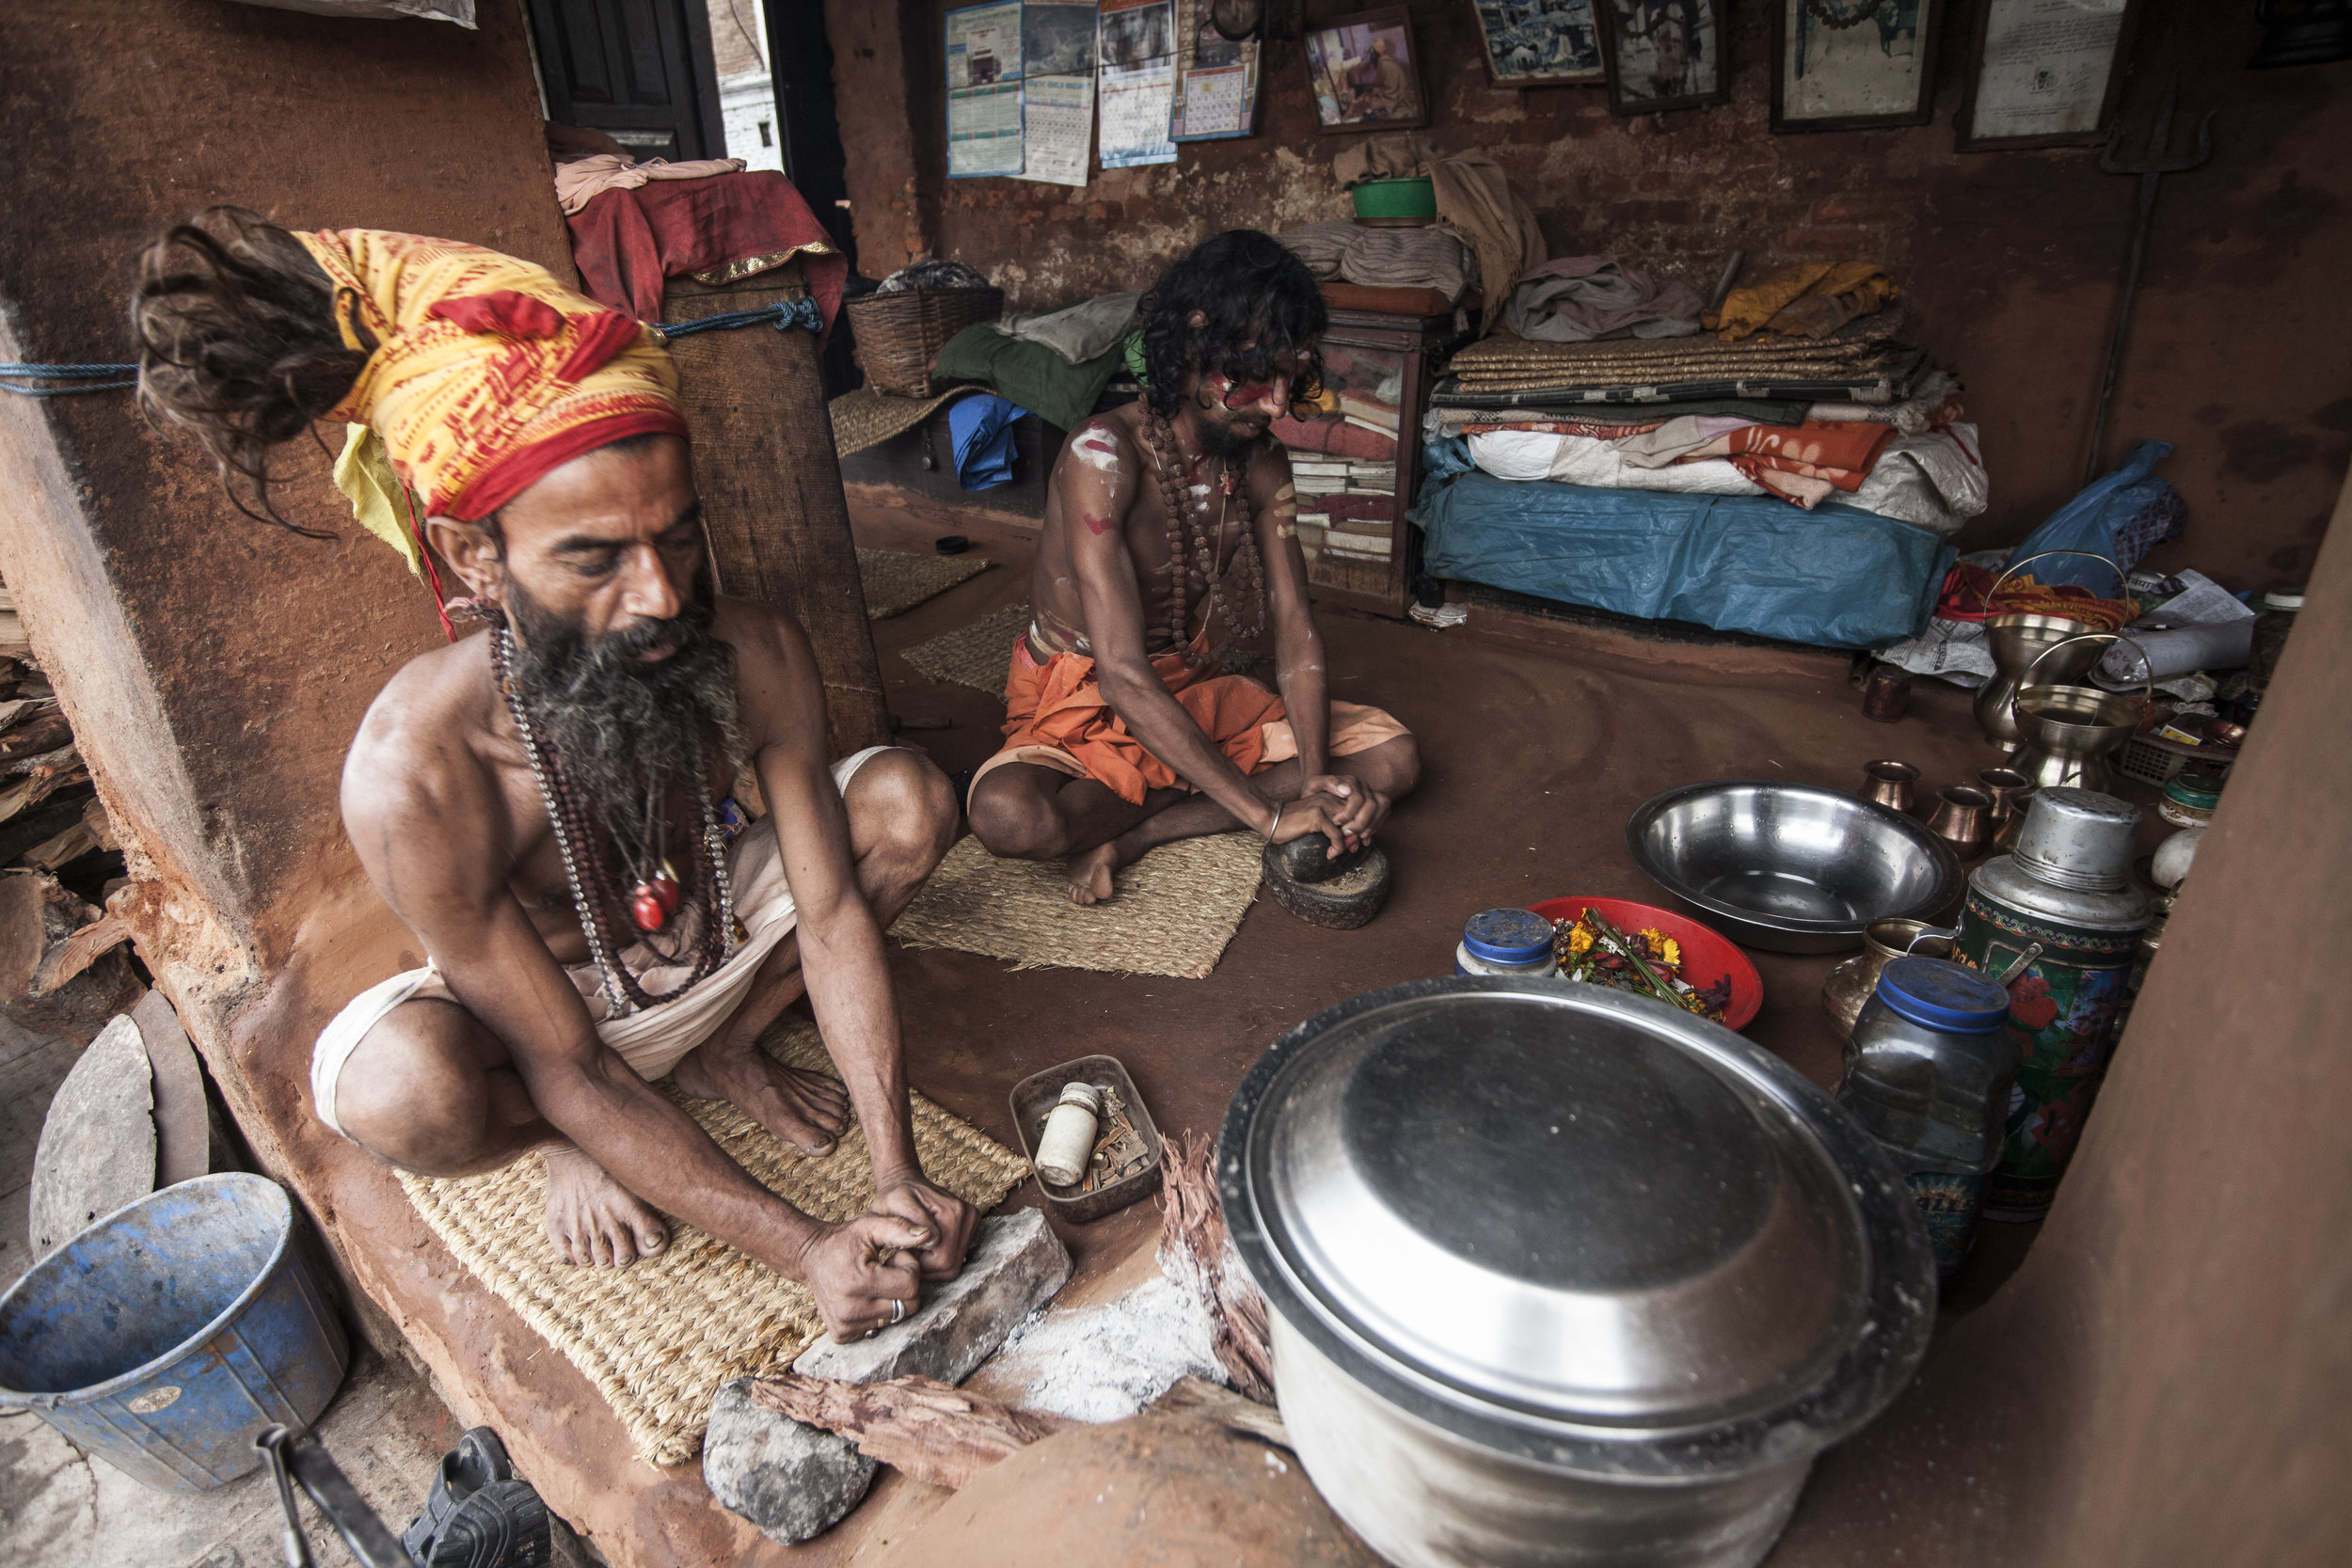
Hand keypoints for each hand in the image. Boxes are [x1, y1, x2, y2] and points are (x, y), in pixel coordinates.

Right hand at [795, 1211, 927, 1341]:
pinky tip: (866, 1297)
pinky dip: (878, 1313)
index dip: (909, 1268)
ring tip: (876, 1282)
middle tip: (887, 1271)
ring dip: (892, 1299)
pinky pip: (879, 1329)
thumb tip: (931, 1236)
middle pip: (908, 1306)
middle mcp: (851, 1310)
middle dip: (904, 1286)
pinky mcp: (842, 1335)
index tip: (894, 1258)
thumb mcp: (870, 1226)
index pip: (910, 1286)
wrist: (811, 1258)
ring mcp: (845, 1326)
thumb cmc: (844, 1241)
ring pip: (895, 1319)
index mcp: (859, 1283)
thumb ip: (901, 1229)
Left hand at [871, 1173, 976, 1280]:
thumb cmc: (893, 1196)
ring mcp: (972, 1219)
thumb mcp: (893, 1205)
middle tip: (909, 1252)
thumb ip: (909, 1222)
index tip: (903, 1253)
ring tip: (916, 1249)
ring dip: (933, 1263)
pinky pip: (957, 1256)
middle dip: (927, 1267)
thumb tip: (932, 1240)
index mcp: (952, 1213)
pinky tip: (926, 1246)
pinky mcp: (971, 1223)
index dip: (920, 1266)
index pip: (943, 1262)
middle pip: (952, 1267)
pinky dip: (940, 1256)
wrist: (904, 1181)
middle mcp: (968, 1215)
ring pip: (955, 1264)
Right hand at [1270, 775, 1390, 857]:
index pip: (1359, 808)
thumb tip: (1355, 840)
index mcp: (1333, 796)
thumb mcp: (1320, 821)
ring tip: (1346, 851)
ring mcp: (1324, 805)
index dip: (1364, 825)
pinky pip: (1337, 835)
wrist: (1271, 820)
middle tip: (1355, 848)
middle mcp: (1331, 798)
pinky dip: (1337, 847)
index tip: (1360, 841)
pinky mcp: (1316, 816)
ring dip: (1351, 841)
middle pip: (1359, 816)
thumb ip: (1337, 824)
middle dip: (1361, 834)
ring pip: (1351, 825)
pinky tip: (1330, 854)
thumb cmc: (1294, 823)